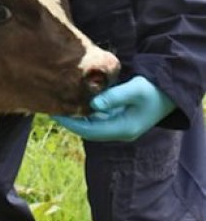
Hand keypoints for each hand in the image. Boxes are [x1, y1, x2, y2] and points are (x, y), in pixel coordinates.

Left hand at [51, 76, 175, 141]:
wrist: (169, 92)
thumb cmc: (154, 90)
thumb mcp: (136, 90)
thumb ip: (114, 97)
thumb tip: (92, 104)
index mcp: (123, 129)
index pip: (90, 131)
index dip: (71, 124)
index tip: (55, 114)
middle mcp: (118, 130)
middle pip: (88, 129)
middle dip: (70, 120)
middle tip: (52, 107)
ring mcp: (118, 125)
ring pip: (91, 123)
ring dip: (76, 115)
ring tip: (58, 103)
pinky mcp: (117, 117)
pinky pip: (96, 116)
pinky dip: (84, 110)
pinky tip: (74, 100)